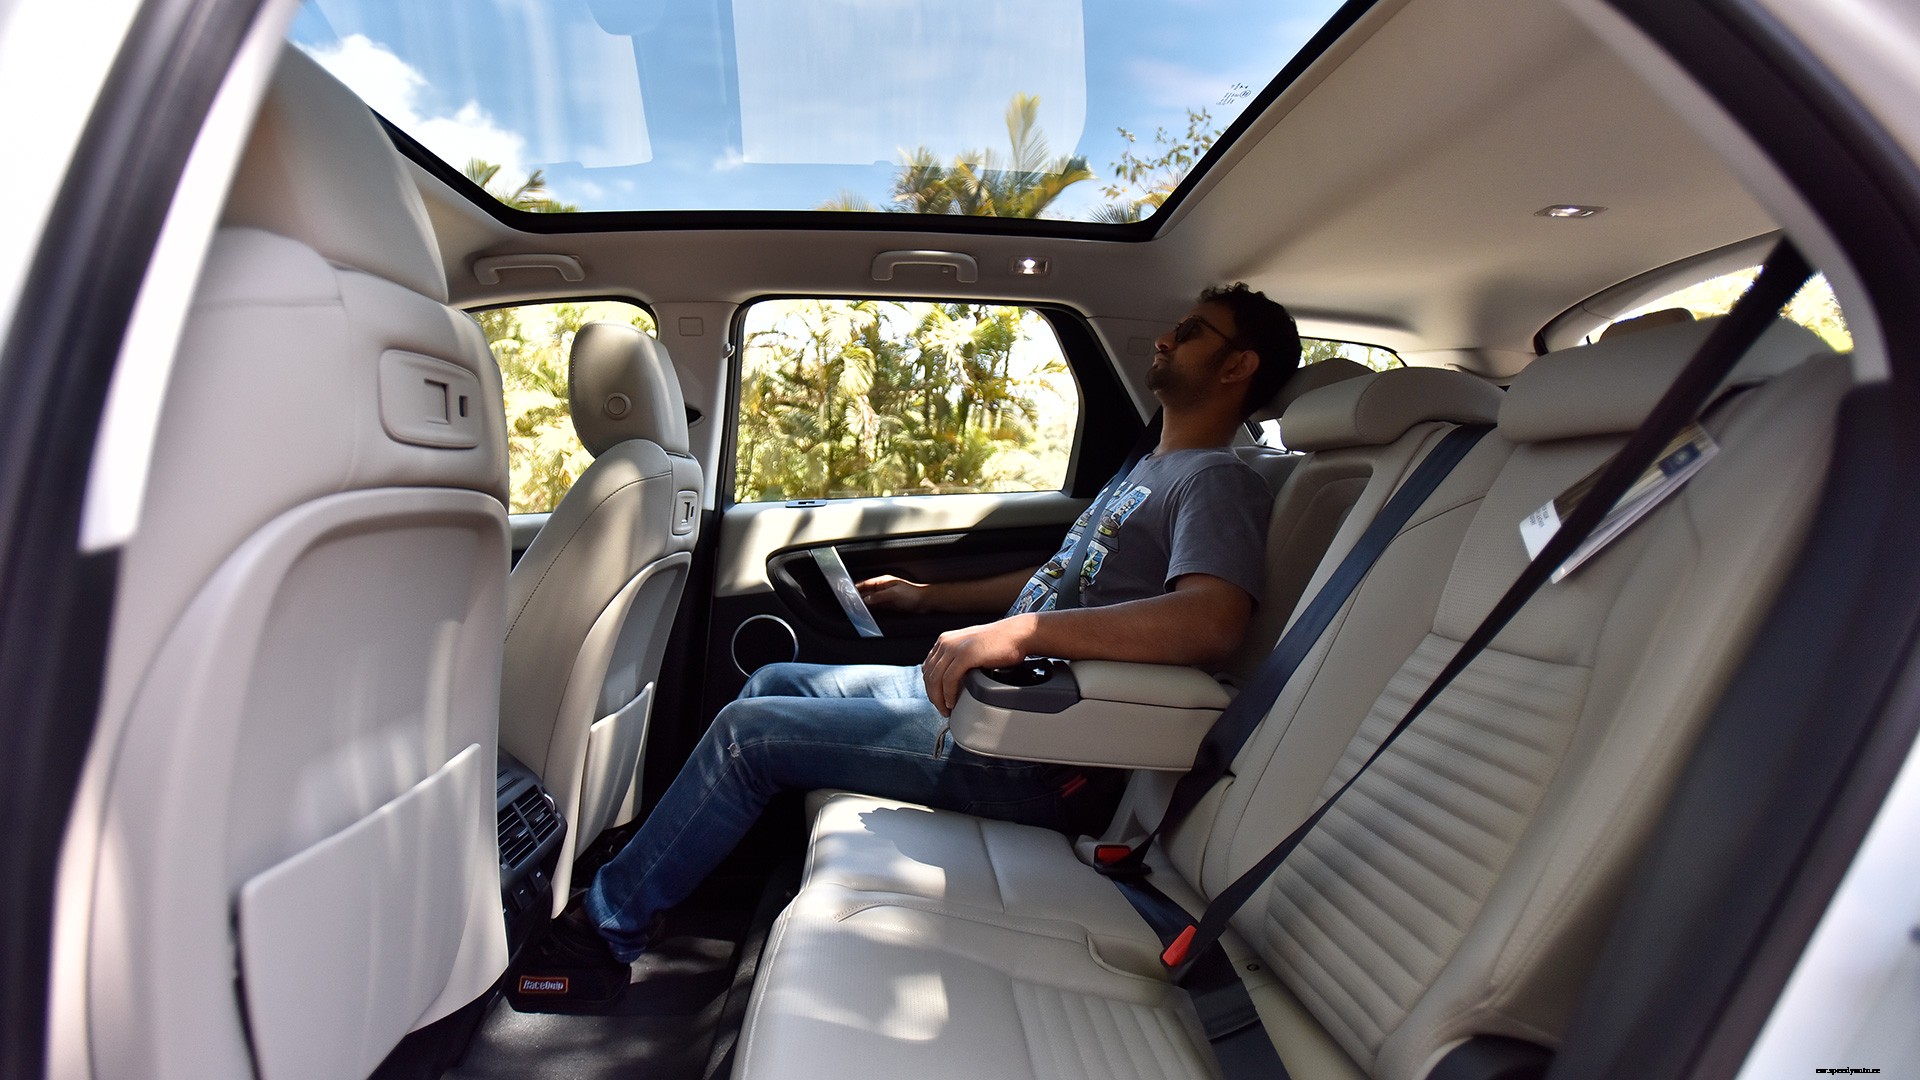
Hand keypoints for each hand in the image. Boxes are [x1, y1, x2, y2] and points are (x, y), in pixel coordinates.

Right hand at [857, 574, 928, 612]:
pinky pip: (877, 606)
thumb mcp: (893, 594)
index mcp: (883, 581)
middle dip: (858, 597)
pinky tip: (866, 613)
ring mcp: (886, 596)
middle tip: (850, 604)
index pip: (865, 583)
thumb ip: (878, 597)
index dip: (856, 587)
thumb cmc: (912, 594)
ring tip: (855, 609)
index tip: (847, 592)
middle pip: (867, 592)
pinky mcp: (889, 604)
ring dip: (864, 604)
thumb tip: (866, 600)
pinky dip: (871, 609)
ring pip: (871, 600)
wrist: (924, 601)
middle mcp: (883, 588)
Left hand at [921, 615, 1035, 716]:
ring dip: (939, 698)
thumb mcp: (970, 649)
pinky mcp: (965, 655)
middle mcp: (946, 642)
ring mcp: (954, 647)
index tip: (938, 700)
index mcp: (945, 640)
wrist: (1017, 634)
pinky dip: (948, 694)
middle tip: (942, 709)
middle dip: (933, 696)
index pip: (927, 668)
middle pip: (929, 675)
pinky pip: (949, 679)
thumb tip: (950, 680)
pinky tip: (952, 701)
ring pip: (936, 679)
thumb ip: (957, 659)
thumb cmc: (999, 644)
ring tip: (947, 709)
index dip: (930, 687)